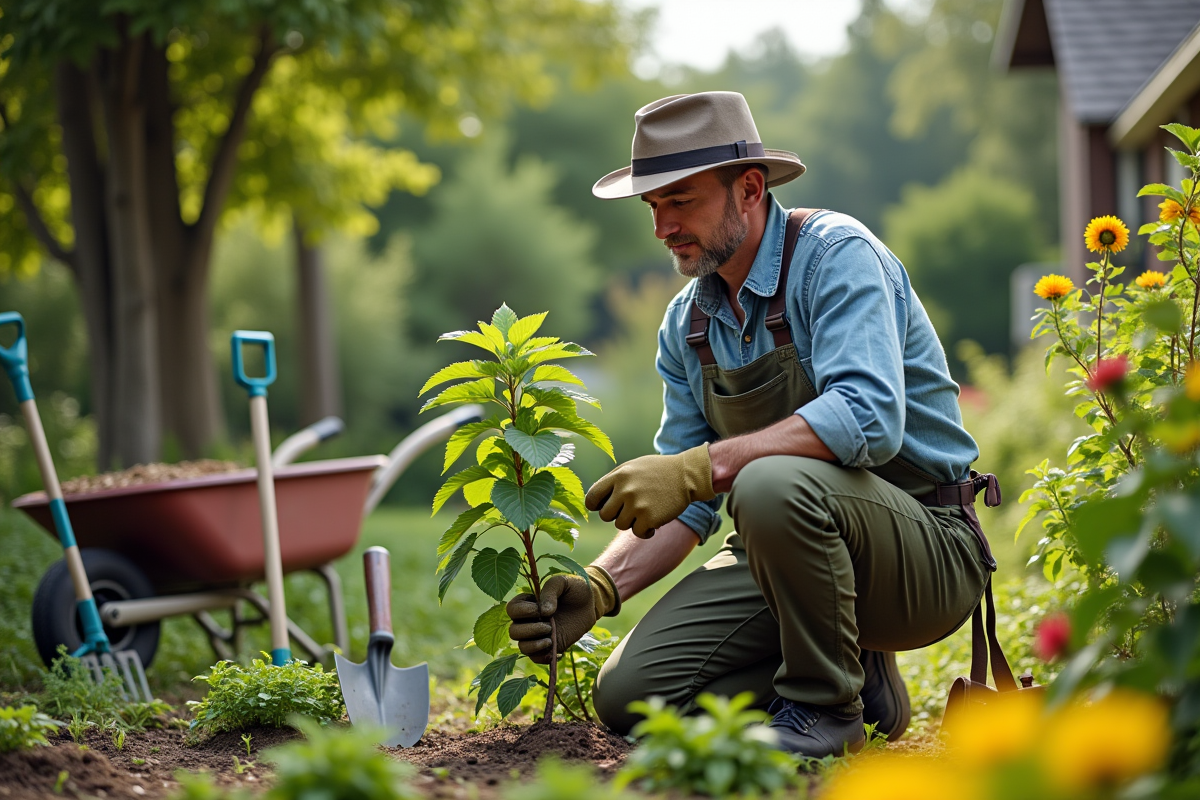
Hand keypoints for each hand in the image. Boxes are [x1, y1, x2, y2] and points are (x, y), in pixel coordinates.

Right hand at [506, 566, 618, 663]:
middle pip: (513, 631)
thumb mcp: (562, 582)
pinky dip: (542, 658)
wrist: (591, 602)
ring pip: (522, 647)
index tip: (539, 609)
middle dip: (529, 630)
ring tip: (550, 639)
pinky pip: (536, 658)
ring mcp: (538, 635)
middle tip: (549, 626)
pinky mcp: (549, 646)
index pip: (512, 609)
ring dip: (534, 645)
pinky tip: (555, 651)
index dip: (522, 612)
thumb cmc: (575, 588)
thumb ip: (550, 591)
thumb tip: (543, 612)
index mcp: (528, 602)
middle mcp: (529, 620)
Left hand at [584, 444, 714, 537]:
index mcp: (618, 476)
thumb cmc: (658, 471)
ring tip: (646, 511)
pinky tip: (653, 521)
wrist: (687, 475)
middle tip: (631, 509)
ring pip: (621, 525)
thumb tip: (594, 502)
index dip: (596, 506)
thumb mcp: (632, 467)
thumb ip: (613, 481)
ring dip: (632, 522)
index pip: (592, 498)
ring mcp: (637, 505)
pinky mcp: (649, 518)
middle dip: (616, 515)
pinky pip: (638, 532)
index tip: (604, 507)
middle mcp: (625, 490)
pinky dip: (645, 531)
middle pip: (605, 515)